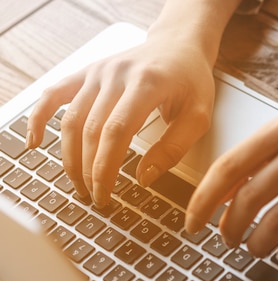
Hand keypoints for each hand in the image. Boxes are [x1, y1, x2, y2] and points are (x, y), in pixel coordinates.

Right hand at [27, 30, 215, 206]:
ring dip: (70, 156)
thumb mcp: (199, 116)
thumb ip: (174, 147)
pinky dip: (39, 118)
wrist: (179, 45)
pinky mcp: (87, 72)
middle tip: (95, 197)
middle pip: (91, 129)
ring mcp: (98, 72)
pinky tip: (36, 143)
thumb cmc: (191, 80)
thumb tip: (143, 178)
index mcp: (147, 83)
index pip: (116, 132)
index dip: (105, 167)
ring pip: (71, 119)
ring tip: (79, 184)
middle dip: (89, 170)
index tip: (105, 194)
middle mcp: (117, 75)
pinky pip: (55, 94)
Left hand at [185, 113, 277, 263]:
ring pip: (276, 220)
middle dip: (229, 228)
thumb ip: (263, 157)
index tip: (192, 222)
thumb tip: (222, 196)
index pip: (228, 167)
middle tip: (226, 241)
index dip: (203, 200)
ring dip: (258, 243)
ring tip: (254, 250)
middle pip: (247, 198)